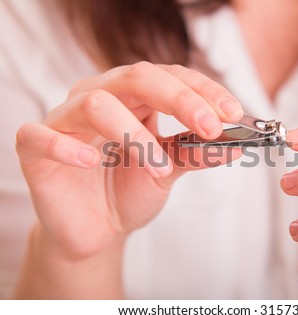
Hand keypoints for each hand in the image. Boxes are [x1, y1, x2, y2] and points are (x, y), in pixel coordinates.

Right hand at [15, 62, 242, 259]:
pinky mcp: (35, 147)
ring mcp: (66, 119)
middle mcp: (100, 97)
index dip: (202, 91)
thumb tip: (237, 145)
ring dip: (135, 134)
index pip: (169, 77)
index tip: (232, 113)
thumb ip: (196, 154)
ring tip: (160, 168)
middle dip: (179, 99)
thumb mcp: (168, 170)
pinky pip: (41, 136)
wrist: (96, 230)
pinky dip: (67, 147)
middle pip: (137, 77)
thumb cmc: (128, 192)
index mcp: (133, 97)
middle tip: (209, 127)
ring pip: (96, 103)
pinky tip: (91, 160)